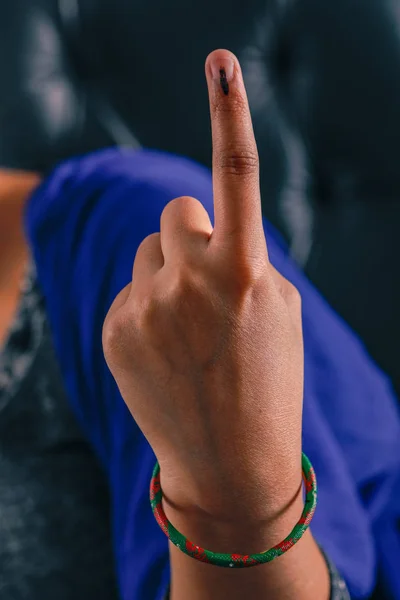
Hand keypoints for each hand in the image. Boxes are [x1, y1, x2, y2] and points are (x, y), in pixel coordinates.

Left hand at [102, 49, 303, 525]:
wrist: (228, 463)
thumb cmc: (266, 380)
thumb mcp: (276, 311)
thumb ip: (242, 257)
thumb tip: (199, 228)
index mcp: (245, 271)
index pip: (237, 175)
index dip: (230, 115)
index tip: (221, 63)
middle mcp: (189, 281)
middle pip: (177, 212)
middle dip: (192, 236)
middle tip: (208, 284)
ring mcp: (143, 306)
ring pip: (149, 251)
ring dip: (169, 273)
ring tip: (189, 328)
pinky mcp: (112, 329)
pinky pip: (129, 289)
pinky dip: (147, 308)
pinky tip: (165, 351)